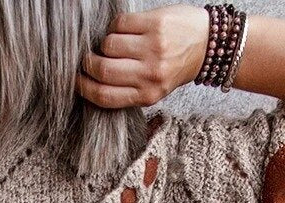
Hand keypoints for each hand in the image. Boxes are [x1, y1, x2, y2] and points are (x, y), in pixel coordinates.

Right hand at [76, 5, 209, 107]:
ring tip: (113, 44)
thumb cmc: (176, 67)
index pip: (105, 96)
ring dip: (104, 43)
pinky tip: (124, 30)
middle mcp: (150, 75)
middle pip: (103, 70)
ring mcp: (153, 49)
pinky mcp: (155, 25)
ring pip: (109, 45)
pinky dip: (116, 26)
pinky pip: (121, 24)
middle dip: (89, 63)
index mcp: (147, 96)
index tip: (76, 81)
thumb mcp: (154, 89)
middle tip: (89, 59)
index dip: (84, 88)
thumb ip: (129, 89)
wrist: (208, 46)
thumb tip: (94, 81)